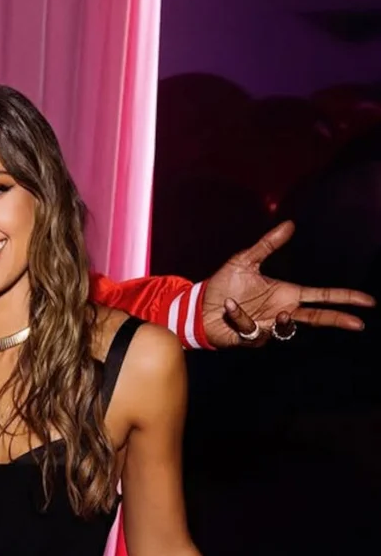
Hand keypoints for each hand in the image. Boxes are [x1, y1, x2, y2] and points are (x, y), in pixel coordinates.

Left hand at [202, 221, 374, 347]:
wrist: (199, 304)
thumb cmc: (223, 285)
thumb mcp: (245, 261)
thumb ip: (268, 245)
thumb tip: (290, 224)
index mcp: (286, 294)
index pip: (322, 297)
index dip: (344, 298)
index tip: (367, 301)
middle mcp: (282, 311)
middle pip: (317, 319)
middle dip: (337, 320)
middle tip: (358, 324)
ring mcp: (268, 327)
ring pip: (284, 328)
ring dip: (270, 317)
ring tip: (240, 304)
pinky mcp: (252, 338)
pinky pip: (252, 329)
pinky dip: (239, 316)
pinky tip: (228, 308)